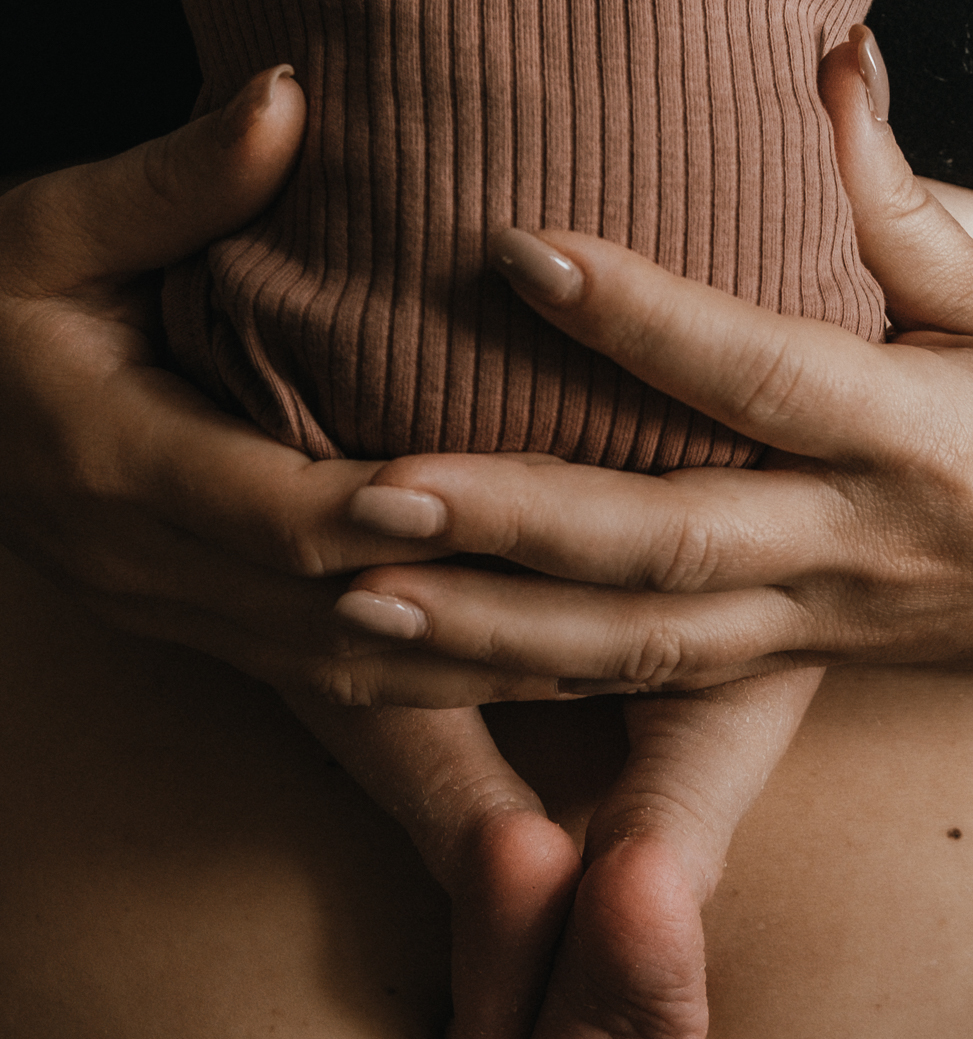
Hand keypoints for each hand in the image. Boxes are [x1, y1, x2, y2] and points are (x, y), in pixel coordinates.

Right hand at [0, 68, 560, 707]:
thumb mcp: (54, 230)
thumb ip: (174, 181)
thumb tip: (285, 100)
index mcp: (110, 459)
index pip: (268, 508)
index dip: (376, 513)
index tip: (481, 499)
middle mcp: (145, 564)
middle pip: (329, 613)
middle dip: (466, 611)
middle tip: (598, 591)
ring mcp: (176, 617)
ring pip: (346, 674)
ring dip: (472, 673)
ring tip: (602, 654)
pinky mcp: (206, 638)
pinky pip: (335, 688)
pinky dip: (437, 686)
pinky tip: (528, 675)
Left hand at [336, 33, 972, 685]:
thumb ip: (896, 207)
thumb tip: (826, 59)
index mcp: (903, 433)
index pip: (757, 374)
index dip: (642, 319)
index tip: (518, 250)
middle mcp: (838, 539)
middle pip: (663, 539)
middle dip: (514, 520)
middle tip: (371, 490)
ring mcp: (799, 621)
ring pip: (634, 640)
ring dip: (493, 629)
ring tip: (360, 597)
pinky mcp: (774, 669)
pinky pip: (642, 680)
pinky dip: (536, 675)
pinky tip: (430, 660)